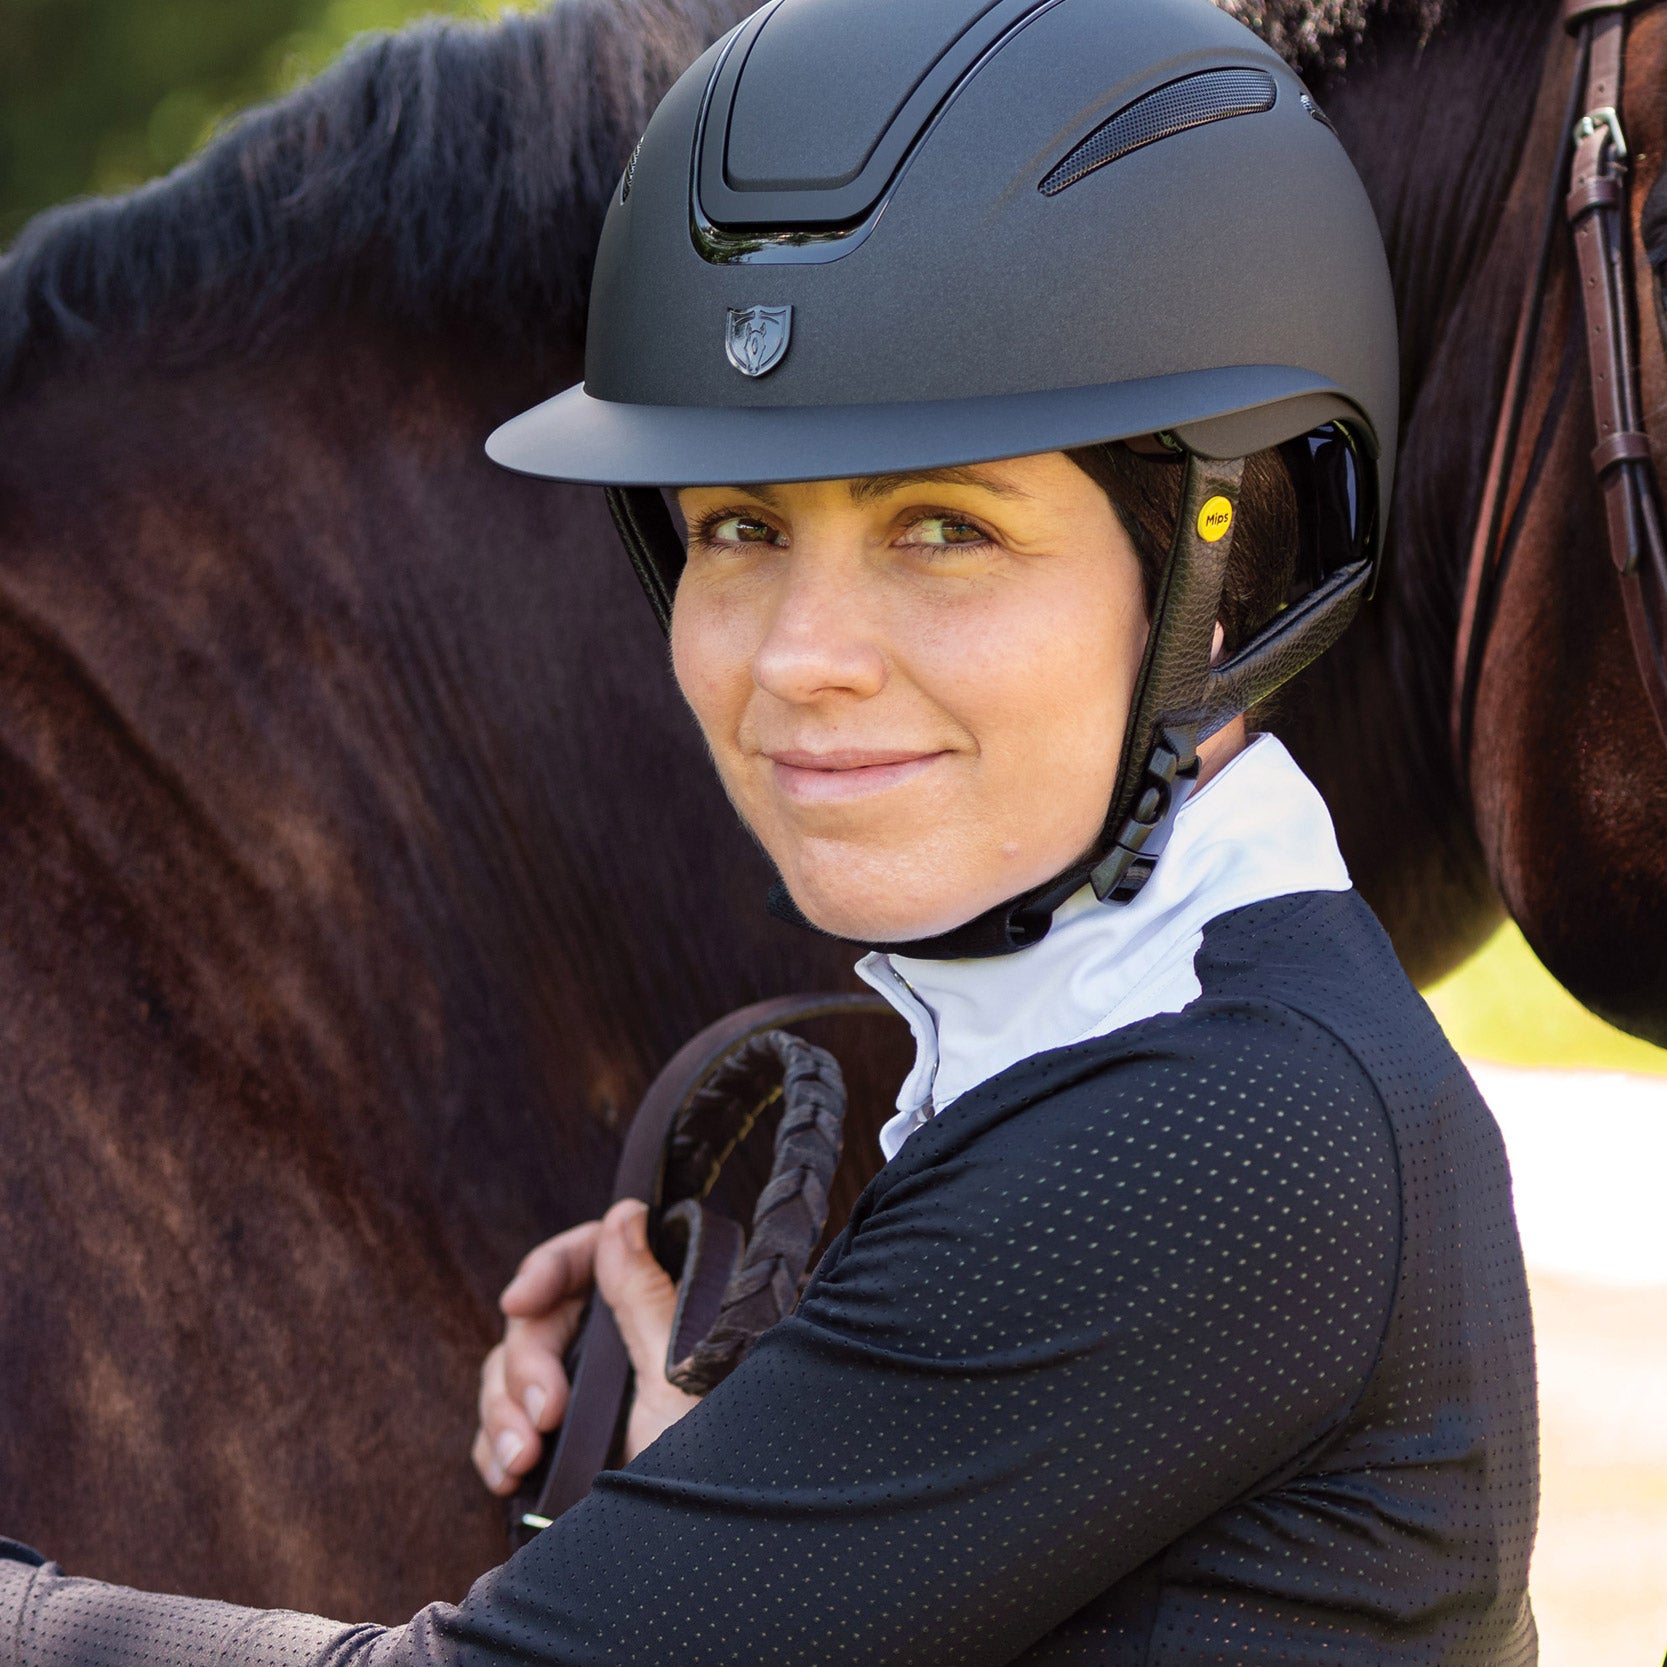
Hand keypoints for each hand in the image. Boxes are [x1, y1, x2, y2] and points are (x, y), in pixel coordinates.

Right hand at [472, 1200, 703, 1495]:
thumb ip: (644, 1293)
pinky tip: (508, 1476)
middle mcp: (615, 1348)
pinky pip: (501, 1427)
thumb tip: (624, 1213)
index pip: (585, 1260)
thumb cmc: (706, 1460)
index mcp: (650, 1315)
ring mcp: (583, 1398)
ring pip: (509, 1373)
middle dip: (527, 1366)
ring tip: (523, 1460)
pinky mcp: (559, 1446)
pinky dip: (496, 1449)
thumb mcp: (679, 1373)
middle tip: (546, 1416)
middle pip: (537, 1321)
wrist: (692, 1554)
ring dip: (504, 1414)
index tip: (519, 1301)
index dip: (546, 1271)